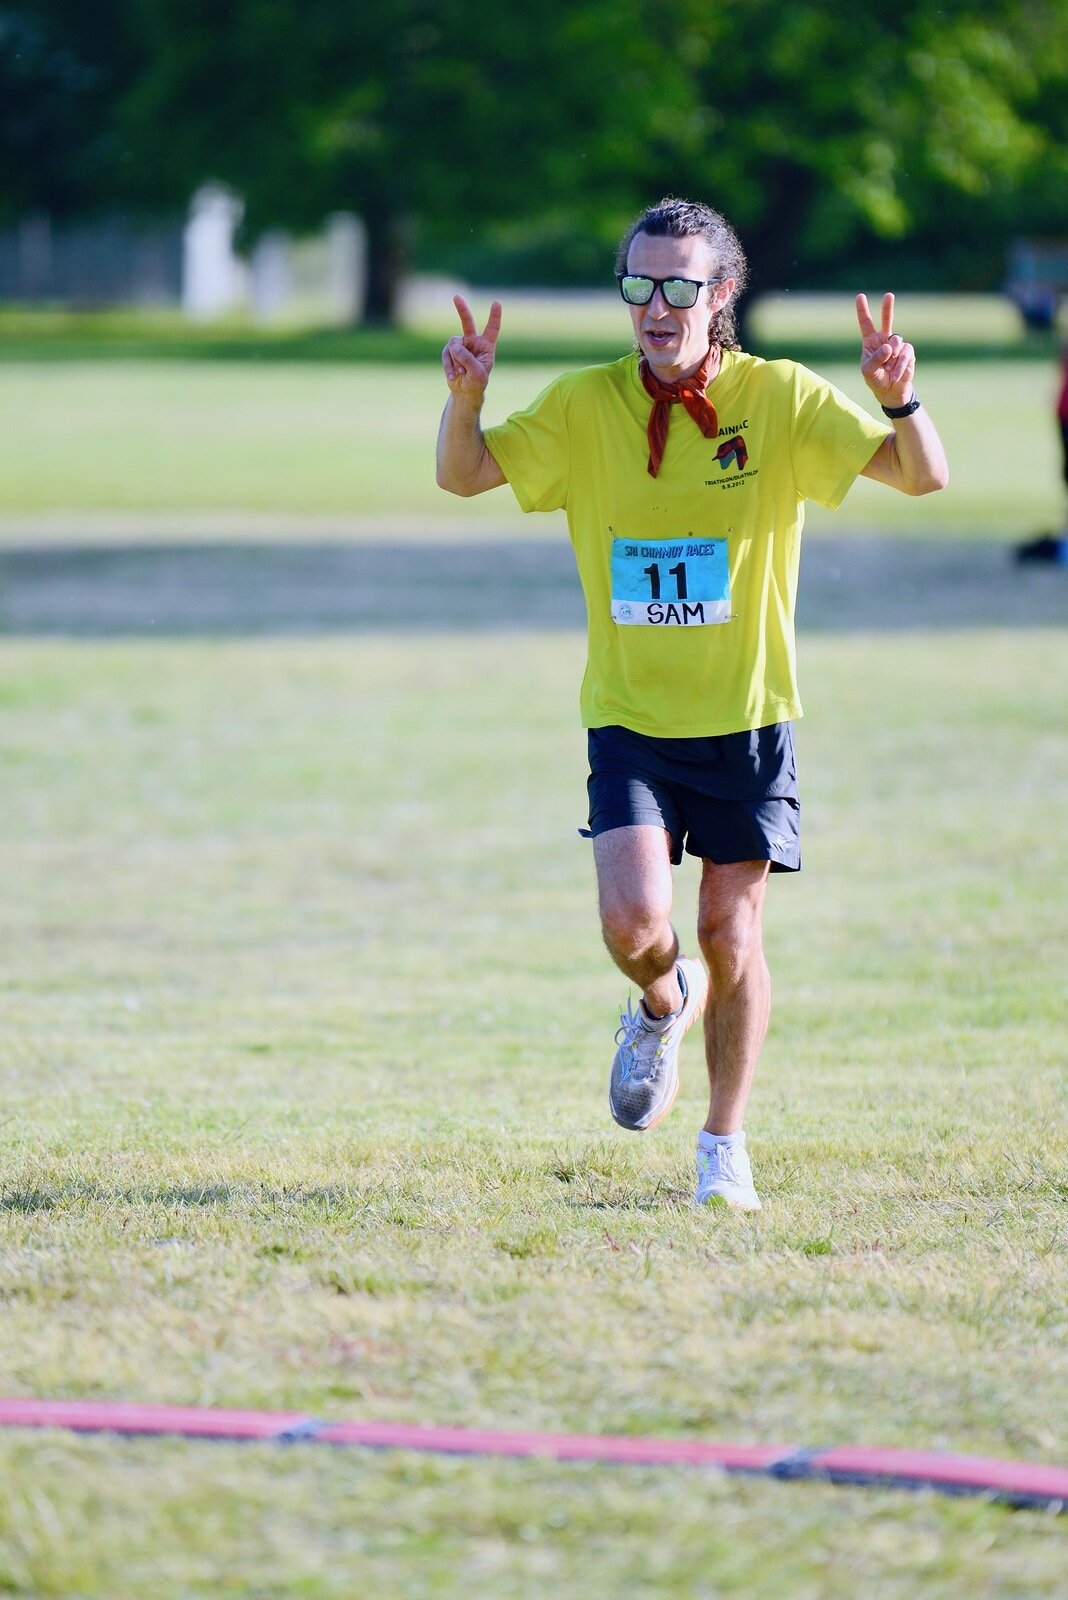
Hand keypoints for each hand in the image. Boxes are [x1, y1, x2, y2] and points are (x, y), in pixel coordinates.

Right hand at [442, 294, 501, 401]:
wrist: (465, 391)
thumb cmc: (476, 382)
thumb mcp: (476, 373)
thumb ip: (467, 358)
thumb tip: (454, 346)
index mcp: (486, 345)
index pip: (492, 328)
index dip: (494, 316)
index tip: (496, 302)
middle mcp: (473, 342)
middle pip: (467, 322)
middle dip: (462, 309)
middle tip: (456, 297)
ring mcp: (460, 345)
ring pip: (453, 345)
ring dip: (456, 360)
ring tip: (461, 373)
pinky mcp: (449, 351)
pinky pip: (446, 354)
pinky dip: (448, 366)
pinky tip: (452, 376)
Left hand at [856, 292, 915, 407]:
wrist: (890, 391)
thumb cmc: (876, 379)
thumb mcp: (868, 371)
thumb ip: (875, 359)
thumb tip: (888, 347)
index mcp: (870, 342)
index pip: (866, 323)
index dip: (863, 310)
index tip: (860, 296)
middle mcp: (884, 340)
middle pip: (887, 320)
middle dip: (887, 308)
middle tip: (889, 296)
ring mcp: (897, 345)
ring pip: (896, 341)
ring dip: (892, 356)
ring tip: (888, 368)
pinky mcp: (908, 352)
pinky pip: (905, 354)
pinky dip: (899, 365)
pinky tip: (895, 375)